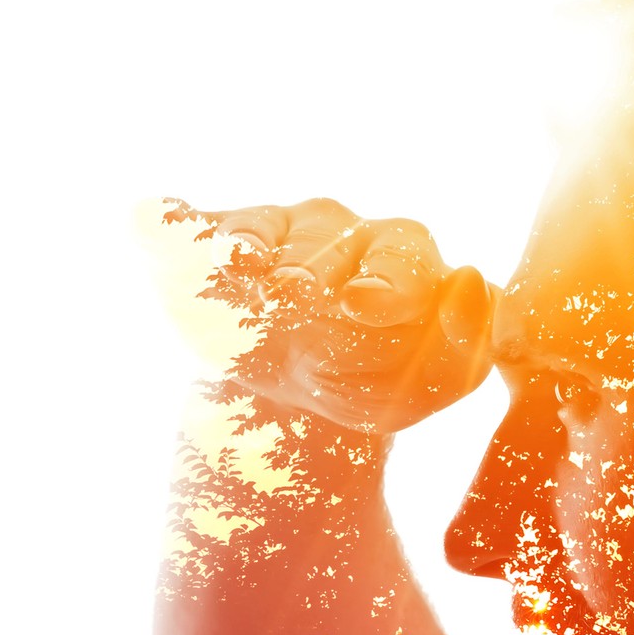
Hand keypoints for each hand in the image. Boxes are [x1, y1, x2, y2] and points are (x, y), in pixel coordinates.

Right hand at [182, 197, 496, 433]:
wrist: (286, 413)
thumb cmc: (368, 385)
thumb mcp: (425, 387)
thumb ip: (465, 347)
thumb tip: (473, 280)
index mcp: (404, 254)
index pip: (402, 259)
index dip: (384, 283)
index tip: (361, 305)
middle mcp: (343, 229)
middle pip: (329, 245)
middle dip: (315, 279)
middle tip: (300, 307)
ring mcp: (276, 229)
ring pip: (268, 242)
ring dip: (259, 269)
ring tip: (256, 297)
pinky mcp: (212, 238)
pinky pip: (196, 227)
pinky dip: (178, 226)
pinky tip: (160, 221)